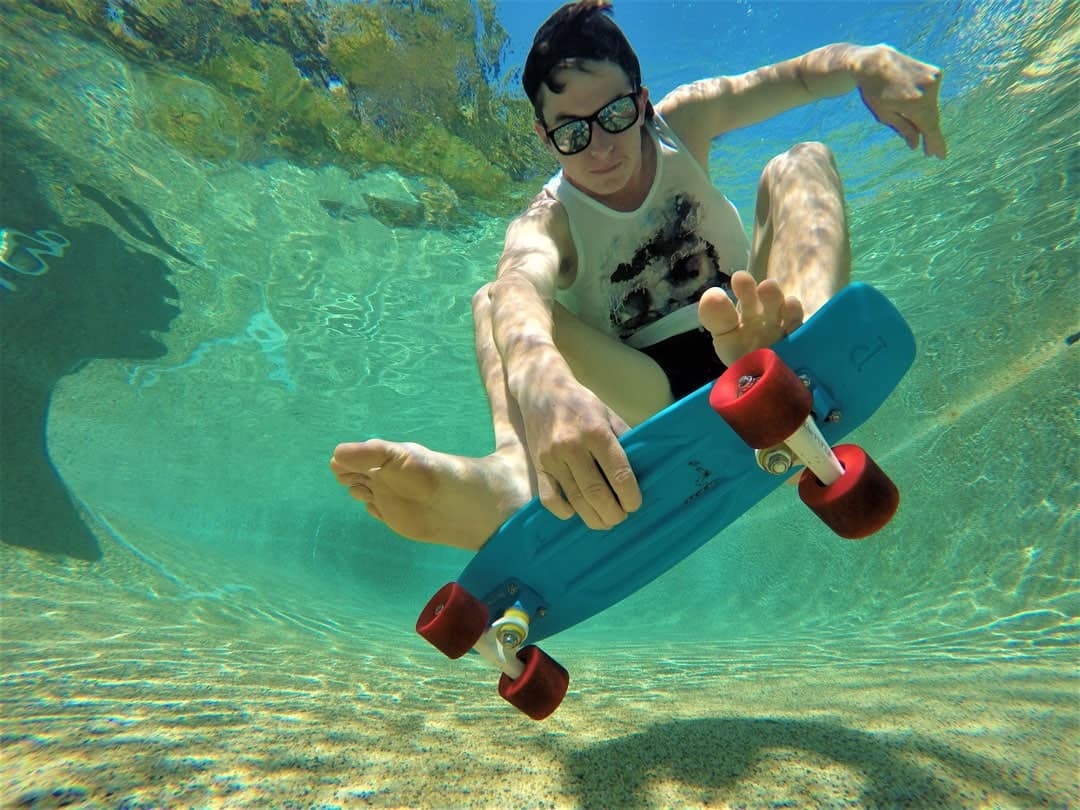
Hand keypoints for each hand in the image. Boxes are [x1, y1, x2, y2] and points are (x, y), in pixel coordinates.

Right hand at [517, 370, 641, 529]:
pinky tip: (576, 511)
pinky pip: (549, 499)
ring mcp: (552, 458)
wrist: (541, 390)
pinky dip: (564, 511)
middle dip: (613, 512)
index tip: (635, 504)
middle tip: (622, 517)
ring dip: (593, 518)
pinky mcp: (538, 465)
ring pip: (575, 499)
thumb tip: (644, 467)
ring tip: (605, 521)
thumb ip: (625, 439)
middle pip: (596, 492)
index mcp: (596, 432)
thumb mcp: (609, 415)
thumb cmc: (581, 404)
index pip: (618, 473)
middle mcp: (572, 446)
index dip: (630, 495)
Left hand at [854, 44, 947, 158]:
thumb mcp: (885, 115)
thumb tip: (916, 145)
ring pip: (932, 106)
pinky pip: (932, 94)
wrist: (873, 62)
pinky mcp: (935, 72)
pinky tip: (912, 102)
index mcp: (916, 104)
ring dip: (925, 116)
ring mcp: (934, 79)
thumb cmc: (874, 91)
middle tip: (930, 152)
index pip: (930, 128)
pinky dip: (925, 102)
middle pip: (932, 118)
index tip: (942, 156)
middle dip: (929, 135)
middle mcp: (929, 90)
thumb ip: (904, 129)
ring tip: (913, 121)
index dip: (936, 144)